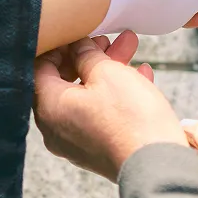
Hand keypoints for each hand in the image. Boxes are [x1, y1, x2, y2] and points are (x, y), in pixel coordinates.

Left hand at [34, 32, 187, 181]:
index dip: (60, 46)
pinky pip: (98, 114)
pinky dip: (114, 94)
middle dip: (89, 56)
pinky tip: (140, 75)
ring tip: (130, 49)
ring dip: (106, 71)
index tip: (79, 33)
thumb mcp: (108, 73)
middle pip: (64, 81)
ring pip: (85, 96)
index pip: (39, 67)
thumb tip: (77, 46)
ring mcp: (75, 141)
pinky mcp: (96, 149)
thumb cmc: (130, 118)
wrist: (158, 164)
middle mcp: (55, 127)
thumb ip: (87, 54)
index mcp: (49, 107)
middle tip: (108, 40)